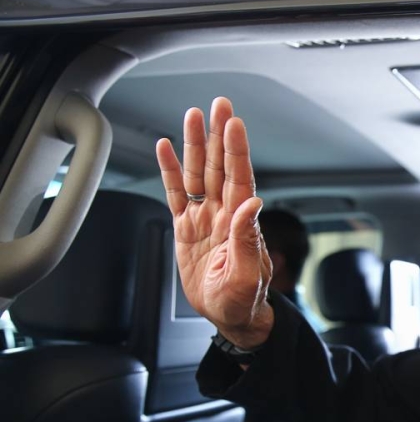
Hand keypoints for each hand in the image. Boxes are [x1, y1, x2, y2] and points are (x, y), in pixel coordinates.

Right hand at [156, 97, 273, 348]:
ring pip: (198, 174)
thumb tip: (252, 203)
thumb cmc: (244, 299)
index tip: (234, 123)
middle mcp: (223, 214)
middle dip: (218, 135)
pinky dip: (170, 171)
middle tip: (218, 104)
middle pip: (220, 166)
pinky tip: (166, 149)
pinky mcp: (187, 229)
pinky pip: (177, 194)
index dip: (236, 149)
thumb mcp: (248, 274)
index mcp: (241, 221)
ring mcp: (204, 219)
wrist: (230, 316)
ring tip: (192, 115)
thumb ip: (248, 238)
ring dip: (195, 145)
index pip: (239, 177)